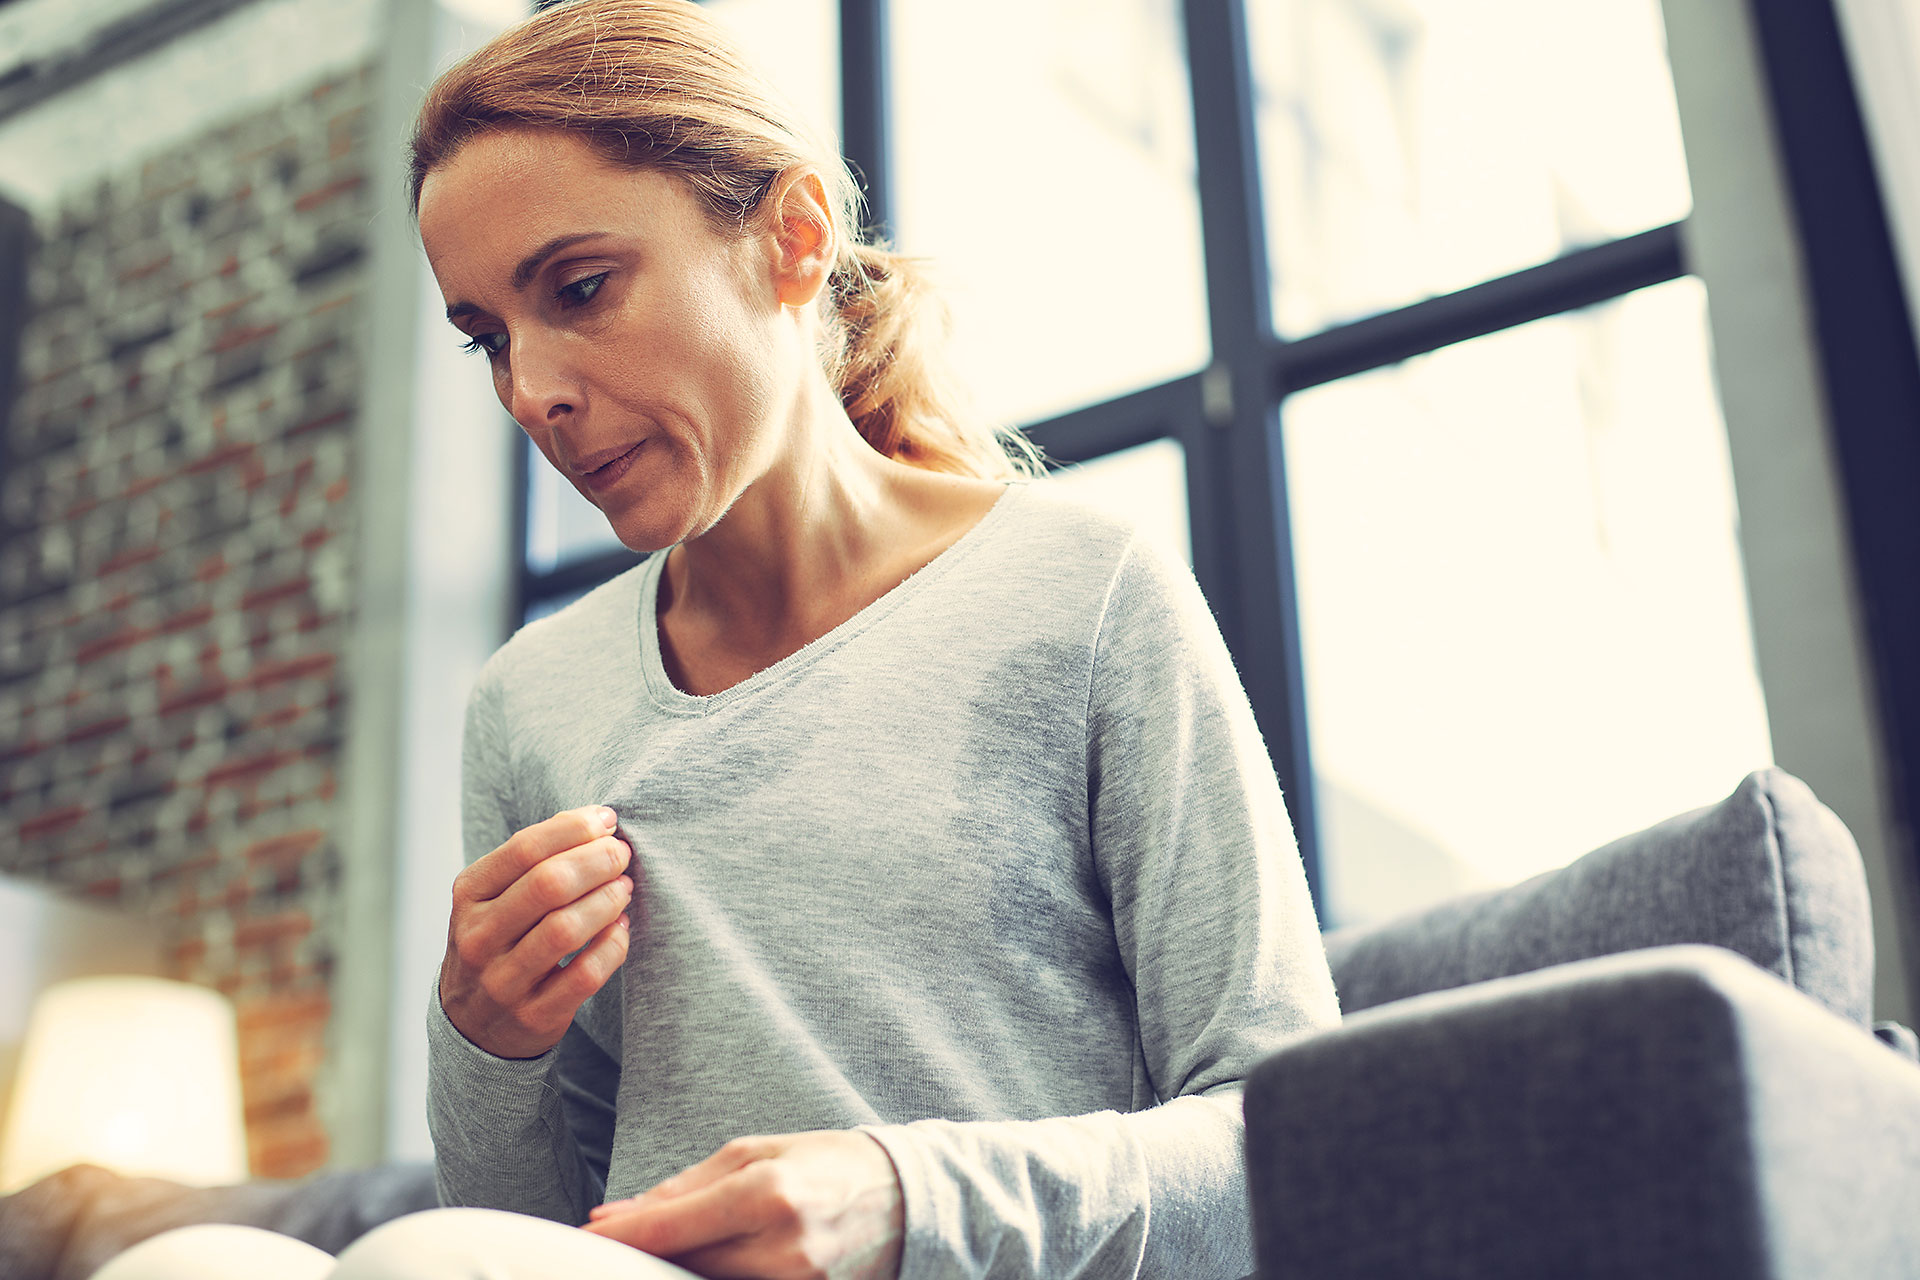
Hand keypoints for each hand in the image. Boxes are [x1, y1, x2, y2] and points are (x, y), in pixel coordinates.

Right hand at [439, 805, 633, 1058]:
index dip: (575, 828)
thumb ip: (533, 859)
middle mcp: (478, 937)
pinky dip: (612, 946)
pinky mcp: (533, 1016)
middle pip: (548, 885)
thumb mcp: (494, 896)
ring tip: (624, 887)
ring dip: (607, 901)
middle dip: (597, 861)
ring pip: (566, 930)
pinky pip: (584, 975)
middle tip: (622, 854)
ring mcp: (503, 981)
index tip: (608, 820)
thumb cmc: (498, 940)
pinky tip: (621, 927)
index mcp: (469, 896)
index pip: (525, 848)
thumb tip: (594, 820)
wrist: (473, 1023)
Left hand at [580, 1130, 904, 1279]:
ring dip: (683, 1269)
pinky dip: (718, 1276)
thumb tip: (618, 1215)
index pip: (671, 1227)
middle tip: (623, 1240)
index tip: (589, 1235)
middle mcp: (781, 1246)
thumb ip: (685, 1186)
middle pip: (682, 1266)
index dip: (623, 1236)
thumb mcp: (756, 1152)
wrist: (908, 1198)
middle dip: (647, 1254)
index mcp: (766, 1193)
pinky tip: (714, 1261)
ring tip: (682, 1244)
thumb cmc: (827, 1163)